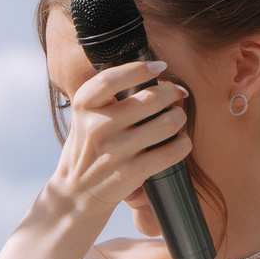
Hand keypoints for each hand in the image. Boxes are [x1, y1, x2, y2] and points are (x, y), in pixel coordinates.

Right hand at [43, 60, 190, 224]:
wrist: (76, 191)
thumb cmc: (89, 146)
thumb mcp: (86, 115)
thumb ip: (111, 95)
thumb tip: (162, 77)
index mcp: (84, 105)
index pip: (112, 79)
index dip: (140, 68)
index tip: (160, 67)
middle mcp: (97, 126)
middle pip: (152, 98)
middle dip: (171, 94)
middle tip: (174, 98)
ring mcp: (115, 151)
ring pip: (168, 123)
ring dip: (179, 118)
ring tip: (175, 120)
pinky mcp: (130, 173)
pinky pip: (172, 151)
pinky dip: (183, 144)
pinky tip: (178, 142)